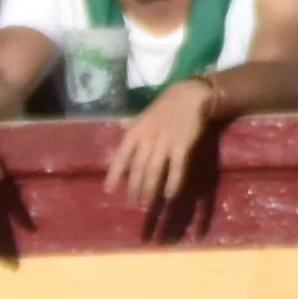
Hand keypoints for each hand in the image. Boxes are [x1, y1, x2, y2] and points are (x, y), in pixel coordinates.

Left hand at [108, 70, 214, 210]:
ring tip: (146, 202)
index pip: (120, 158)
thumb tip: (116, 151)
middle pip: (137, 169)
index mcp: (134, 133)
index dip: (114, 175)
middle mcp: (147, 139)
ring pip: (154, 171)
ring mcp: (165, 143)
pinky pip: (176, 168)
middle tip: (132, 201)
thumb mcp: (140, 118)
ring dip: (149, 189)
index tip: (109, 190)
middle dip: (134, 188)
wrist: (188, 96)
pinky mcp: (182, 146)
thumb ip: (128, 136)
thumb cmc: (162, 109)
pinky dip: (173, 182)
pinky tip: (169, 195)